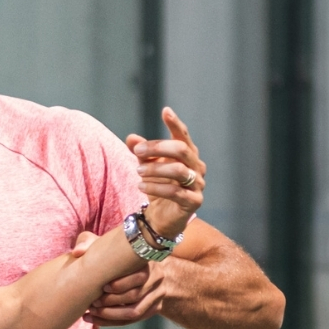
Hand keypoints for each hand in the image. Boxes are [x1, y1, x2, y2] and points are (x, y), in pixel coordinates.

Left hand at [75, 232, 167, 325]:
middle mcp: (156, 278)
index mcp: (147, 261)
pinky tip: (94, 320)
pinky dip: (112, 322)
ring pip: (134, 312)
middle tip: (92, 302)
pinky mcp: (154, 308)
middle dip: (111, 301)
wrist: (143, 266)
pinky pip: (132, 320)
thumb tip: (78, 252)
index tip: (102, 287)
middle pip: (135, 296)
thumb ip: (89, 242)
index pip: (138, 276)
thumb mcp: (105, 244)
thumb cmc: (119, 254)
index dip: (120, 284)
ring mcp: (157, 295)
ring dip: (110, 315)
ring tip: (91, 312)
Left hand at [129, 105, 204, 237]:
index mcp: (188, 155)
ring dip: (154, 169)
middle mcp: (197, 167)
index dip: (176, 123)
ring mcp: (198, 184)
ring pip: (178, 170)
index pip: (183, 136)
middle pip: (181, 149)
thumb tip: (131, 138)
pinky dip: (155, 187)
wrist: (161, 218)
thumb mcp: (146, 167)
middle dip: (157, 147)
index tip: (166, 111)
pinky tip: (140, 186)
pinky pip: (175, 191)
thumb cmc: (157, 187)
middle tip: (137, 151)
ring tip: (137, 172)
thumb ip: (141, 152)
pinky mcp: (194, 202)